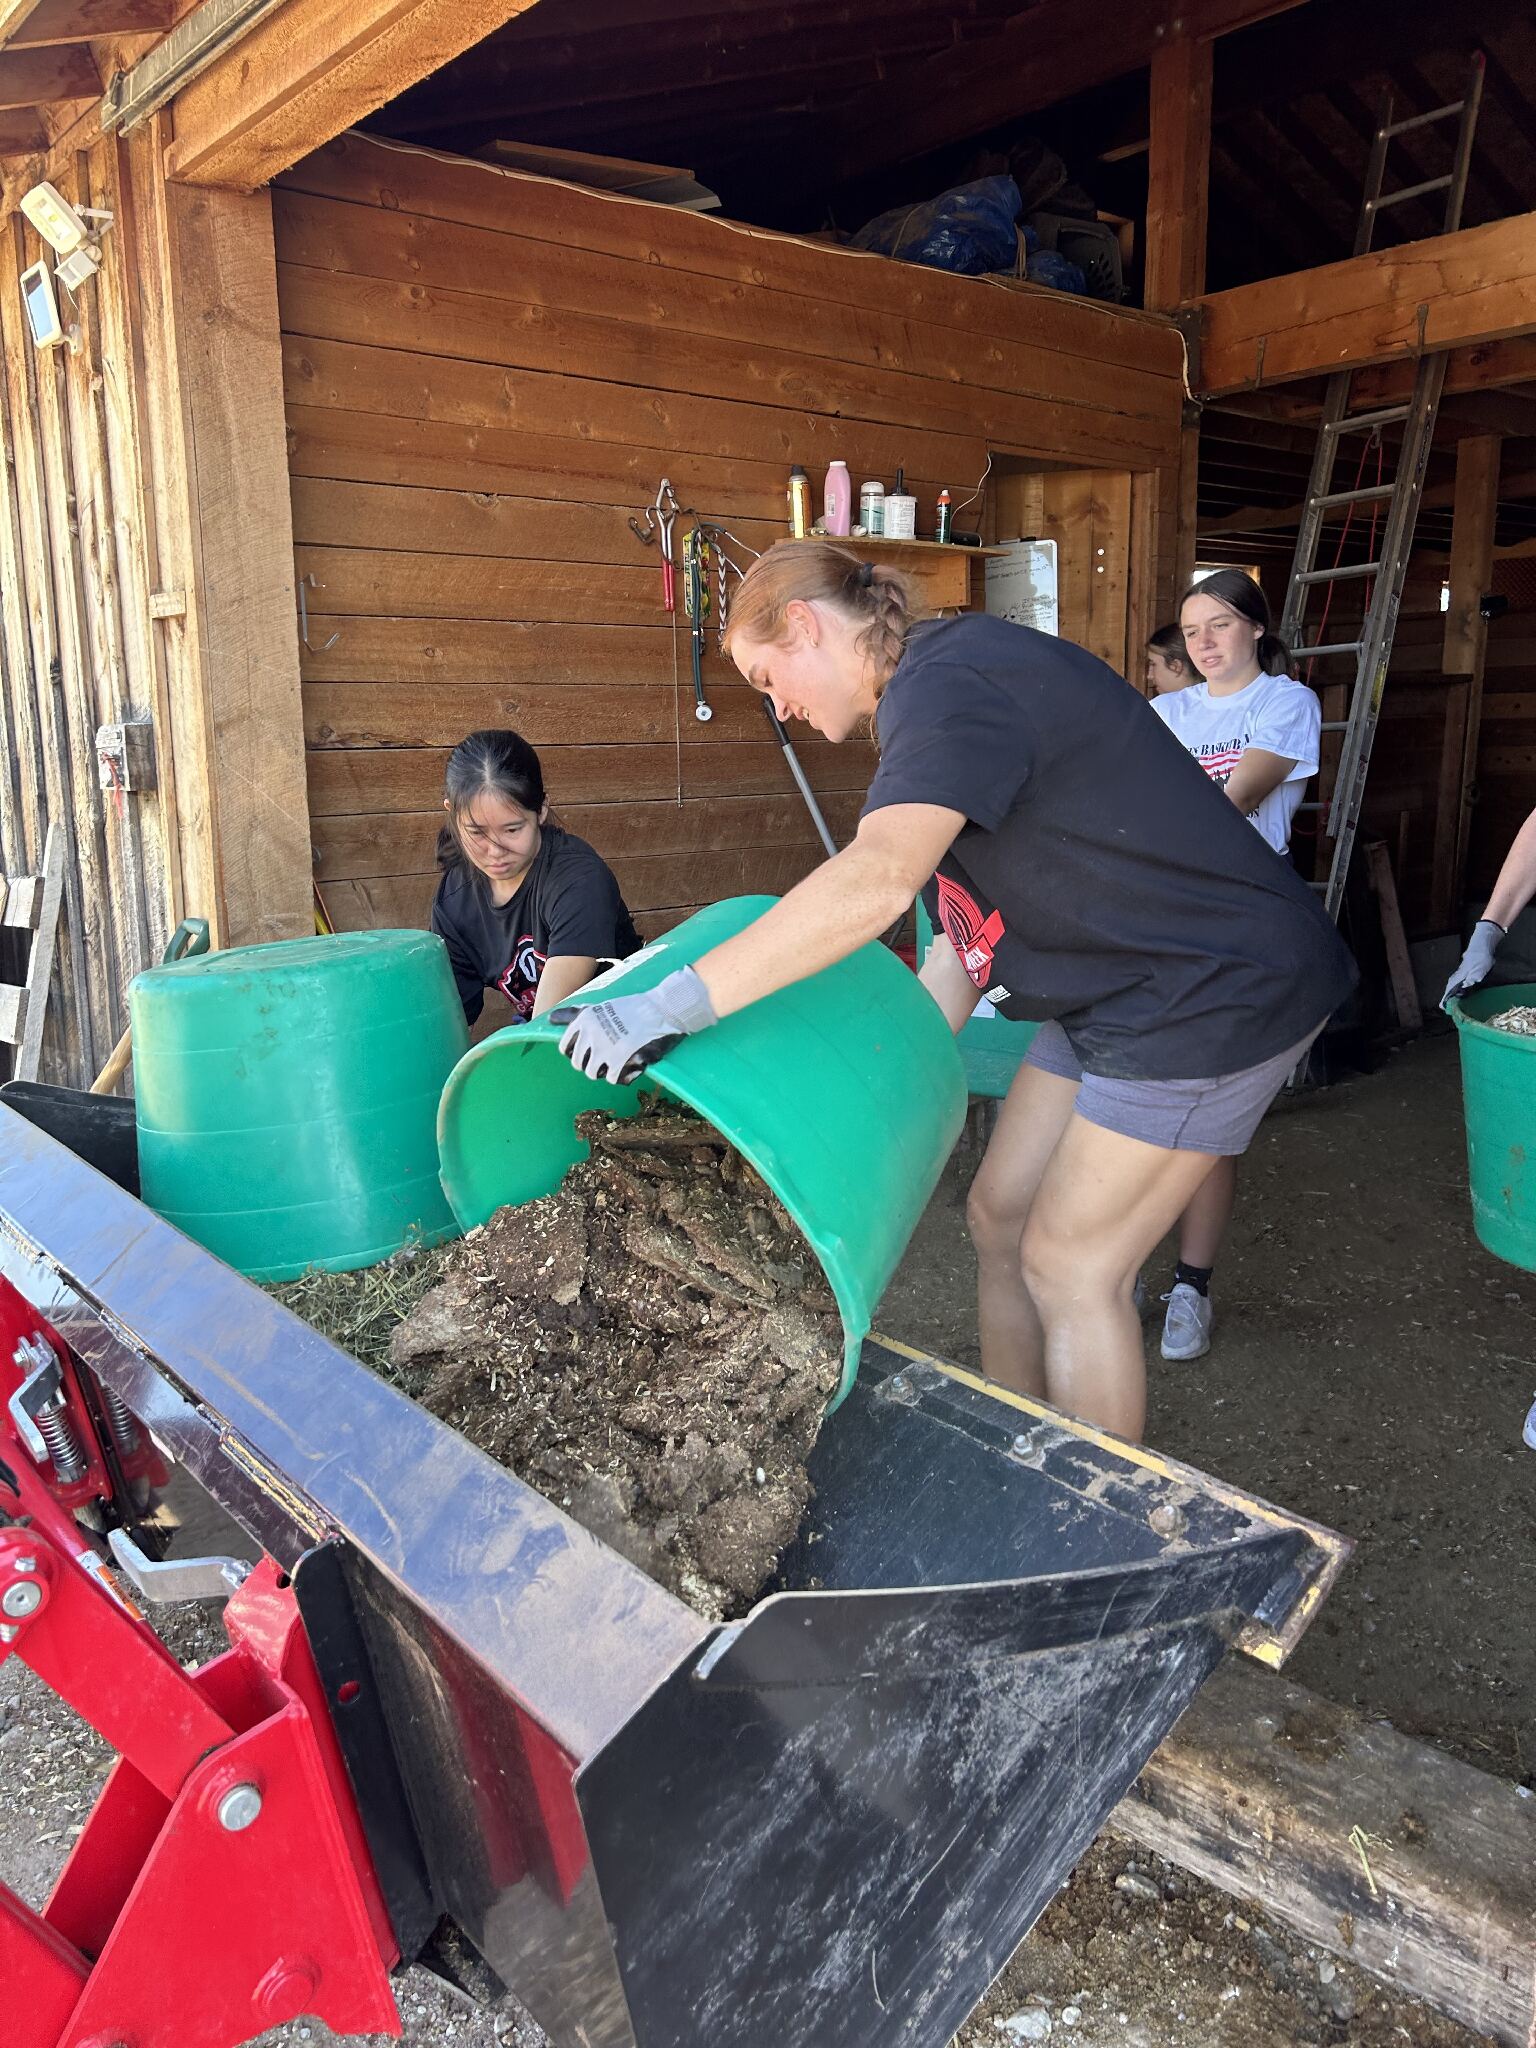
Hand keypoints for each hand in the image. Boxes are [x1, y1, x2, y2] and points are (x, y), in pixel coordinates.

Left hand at [551, 965, 716, 1084]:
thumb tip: (550, 1019)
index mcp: (583, 1021)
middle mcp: (590, 1034)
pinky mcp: (621, 1060)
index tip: (592, 1049)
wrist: (663, 1008)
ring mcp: (604, 1048)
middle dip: (593, 1062)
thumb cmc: (631, 1008)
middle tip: (610, 1054)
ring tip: (620, 1060)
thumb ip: (572, 1015)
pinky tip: (632, 1064)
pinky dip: (622, 1076)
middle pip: (579, 1063)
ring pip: (594, 1073)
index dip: (578, 1052)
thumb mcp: (597, 1007)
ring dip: (606, 1070)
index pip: (565, 1048)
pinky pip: (613, 1079)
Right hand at [1442, 918, 1504, 1009]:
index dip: (1446, 997)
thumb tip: (1467, 984)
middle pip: (1449, 987)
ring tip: (1451, 1000)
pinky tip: (1460, 989)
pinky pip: (1458, 981)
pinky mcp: (1465, 970)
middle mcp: (1458, 975)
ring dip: (1451, 992)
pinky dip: (1456, 987)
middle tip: (1446, 1006)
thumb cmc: (1481, 957)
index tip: (1443, 1006)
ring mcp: (1461, 972)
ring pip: (1453, 984)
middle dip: (1446, 996)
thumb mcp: (1480, 967)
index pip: (1450, 988)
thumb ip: (1474, 976)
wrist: (1482, 944)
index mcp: (1461, 975)